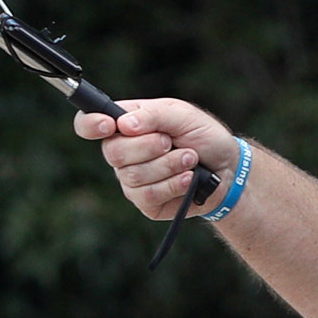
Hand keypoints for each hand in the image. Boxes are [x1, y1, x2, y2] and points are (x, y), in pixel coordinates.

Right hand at [73, 94, 232, 220]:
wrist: (228, 169)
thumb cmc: (203, 137)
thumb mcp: (182, 115)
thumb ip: (153, 115)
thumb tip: (123, 125)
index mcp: (125, 126)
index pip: (88, 124)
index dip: (91, 125)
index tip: (109, 126)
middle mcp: (123, 154)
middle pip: (112, 152)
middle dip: (147, 146)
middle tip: (170, 142)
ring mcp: (132, 180)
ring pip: (133, 175)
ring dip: (168, 165)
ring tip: (190, 158)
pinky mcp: (146, 203)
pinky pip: (148, 195)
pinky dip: (173, 184)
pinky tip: (188, 178)